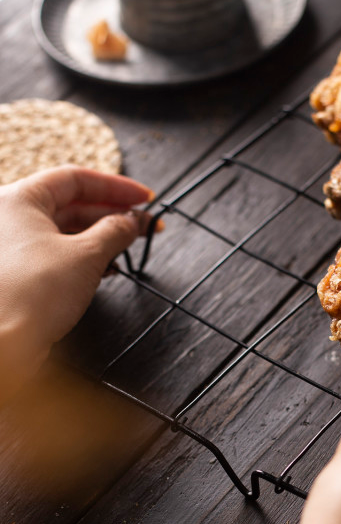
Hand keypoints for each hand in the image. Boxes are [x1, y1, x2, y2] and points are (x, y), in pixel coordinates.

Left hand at [0, 164, 156, 403]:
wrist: (5, 345)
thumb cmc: (32, 295)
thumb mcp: (87, 255)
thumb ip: (115, 231)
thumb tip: (132, 221)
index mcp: (17, 199)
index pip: (74, 179)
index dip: (115, 187)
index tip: (143, 198)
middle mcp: (8, 218)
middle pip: (70, 204)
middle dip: (111, 214)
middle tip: (144, 225)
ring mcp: (10, 247)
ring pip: (63, 231)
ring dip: (100, 238)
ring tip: (129, 247)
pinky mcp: (17, 274)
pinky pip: (55, 254)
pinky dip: (83, 257)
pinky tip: (106, 268)